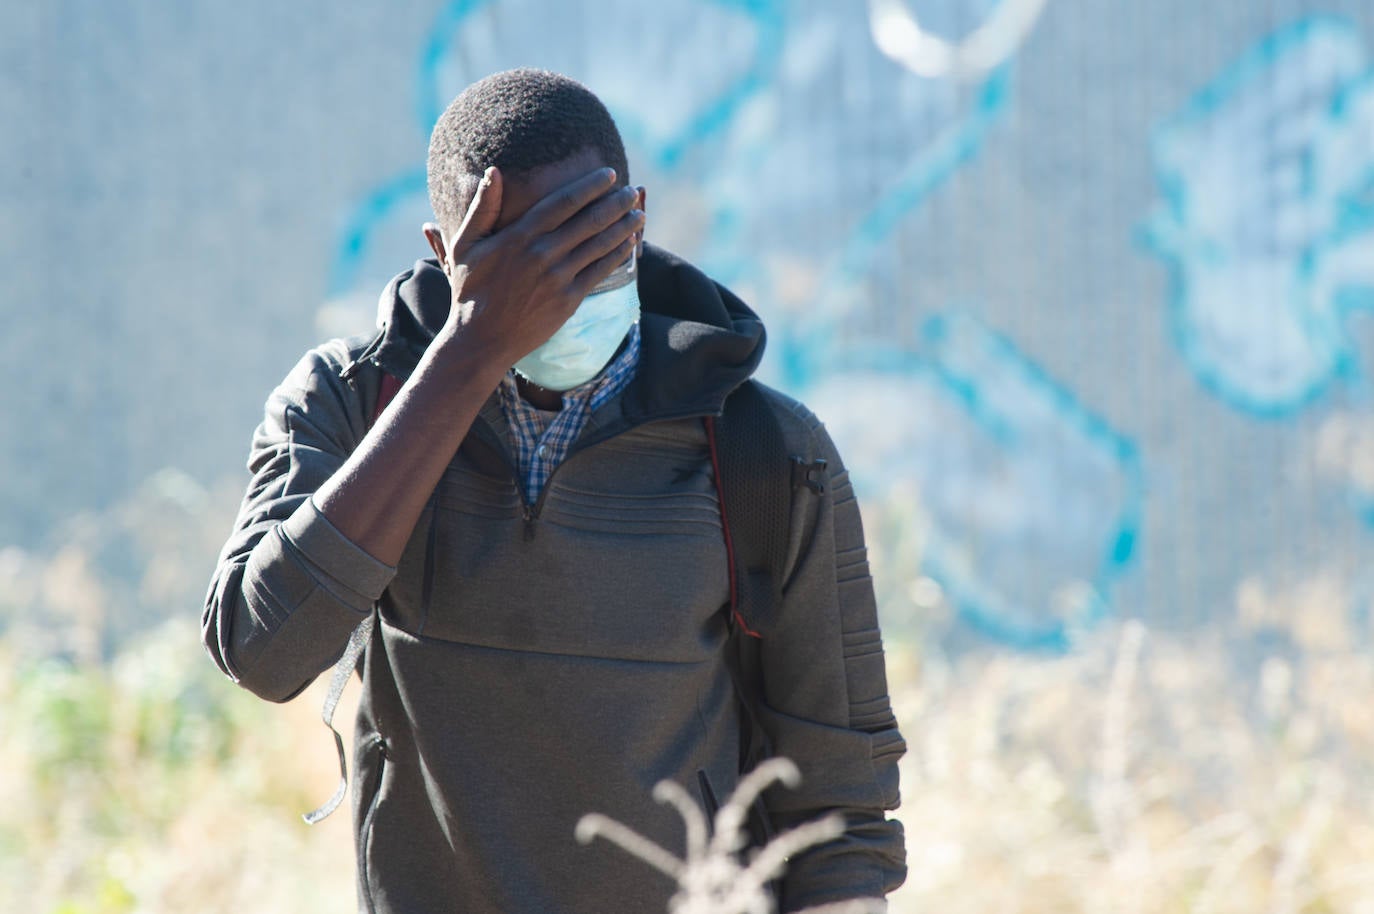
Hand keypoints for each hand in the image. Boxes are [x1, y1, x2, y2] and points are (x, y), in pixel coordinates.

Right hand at [424, 165, 644, 368]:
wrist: (480, 339)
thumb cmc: (470, 289)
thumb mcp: (465, 244)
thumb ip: (481, 208)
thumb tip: (492, 171)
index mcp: (519, 236)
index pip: (563, 202)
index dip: (590, 186)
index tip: (609, 174)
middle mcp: (542, 254)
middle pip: (589, 221)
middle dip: (615, 203)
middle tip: (632, 190)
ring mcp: (558, 278)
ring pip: (599, 245)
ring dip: (623, 227)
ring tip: (639, 214)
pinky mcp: (569, 300)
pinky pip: (599, 272)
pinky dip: (617, 255)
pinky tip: (629, 244)